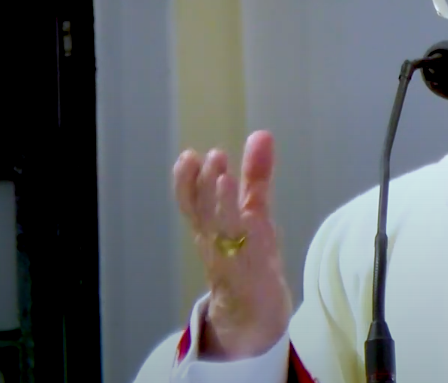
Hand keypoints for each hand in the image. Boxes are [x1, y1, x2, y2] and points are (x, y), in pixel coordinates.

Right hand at [173, 131, 292, 359]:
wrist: (256, 313)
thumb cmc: (251, 255)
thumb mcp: (254, 211)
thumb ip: (256, 176)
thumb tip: (261, 134)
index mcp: (211, 227)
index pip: (191, 202)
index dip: (186, 181)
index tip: (188, 155)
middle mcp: (214, 241)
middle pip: (201, 212)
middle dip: (201, 186)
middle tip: (211, 155)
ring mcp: (231, 258)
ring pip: (218, 230)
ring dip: (219, 204)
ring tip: (222, 175)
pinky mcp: (249, 272)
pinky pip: (241, 251)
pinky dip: (242, 234)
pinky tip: (248, 212)